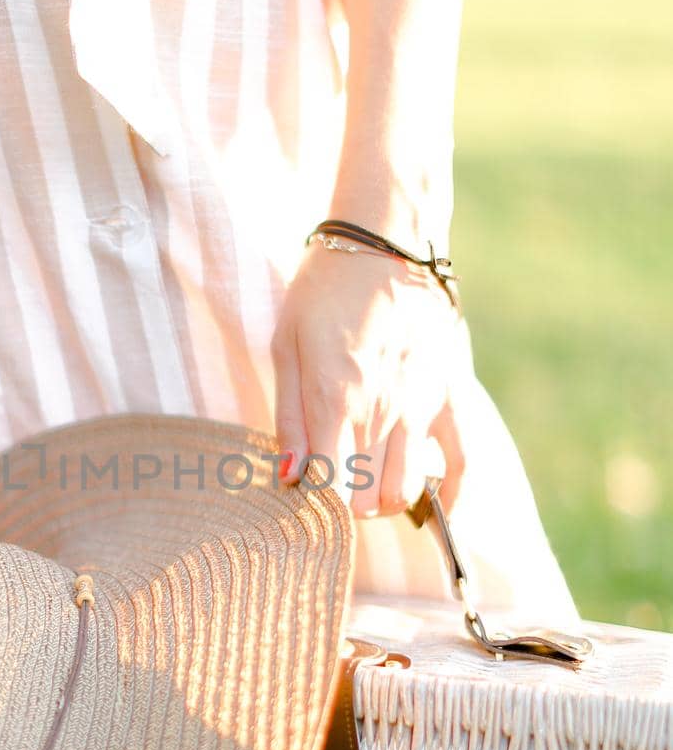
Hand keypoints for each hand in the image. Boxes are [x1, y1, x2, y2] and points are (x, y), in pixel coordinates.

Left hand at [271, 239, 472, 517]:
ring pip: (405, 490)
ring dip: (382, 501)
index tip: (305, 493)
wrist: (387, 243)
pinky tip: (436, 503)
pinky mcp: (452, 394)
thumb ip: (289, 417)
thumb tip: (290, 479)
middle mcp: (382, 409)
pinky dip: (451, 493)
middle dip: (343, 506)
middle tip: (331, 485)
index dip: (315, 505)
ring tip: (366, 486)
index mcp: (335, 396)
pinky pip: (464, 461)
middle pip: (364, 498)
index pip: (329, 486)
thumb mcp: (287, 345)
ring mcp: (422, 405)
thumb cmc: (324, 292)